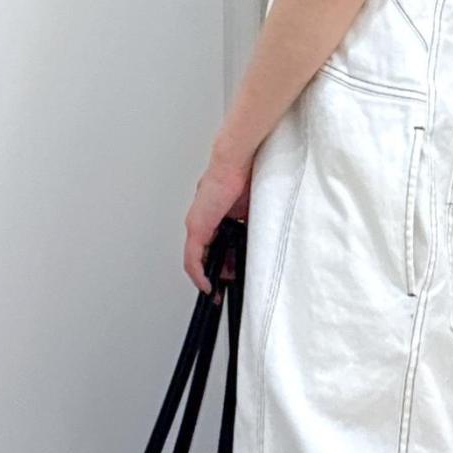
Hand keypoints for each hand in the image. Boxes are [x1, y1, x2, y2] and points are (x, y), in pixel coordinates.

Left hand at [185, 154, 251, 294]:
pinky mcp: (196, 227)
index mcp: (218, 214)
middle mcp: (204, 219)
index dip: (223, 264)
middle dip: (219, 273)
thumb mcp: (252, 210)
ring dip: (210, 275)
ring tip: (219, 290)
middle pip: (208, 254)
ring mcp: (198, 224)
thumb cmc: (247, 176)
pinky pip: (193, 258)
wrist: (237, 162)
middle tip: (227, 288)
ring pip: (200, 258)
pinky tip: (207, 285)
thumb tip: (259, 242)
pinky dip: (199, 274)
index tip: (230, 278)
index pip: (217, 245)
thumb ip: (251, 226)